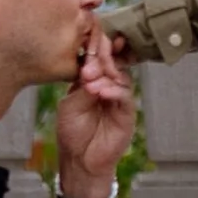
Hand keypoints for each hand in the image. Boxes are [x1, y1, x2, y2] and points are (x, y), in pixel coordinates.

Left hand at [54, 30, 135, 197]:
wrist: (80, 159)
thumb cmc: (72, 131)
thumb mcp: (71, 104)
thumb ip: (82, 86)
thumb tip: (92, 69)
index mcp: (92, 80)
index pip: (99, 59)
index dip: (98, 48)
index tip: (95, 38)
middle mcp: (108, 85)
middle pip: (113, 63)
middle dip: (103, 58)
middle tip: (91, 63)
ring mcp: (119, 98)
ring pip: (120, 77)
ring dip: (106, 75)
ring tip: (90, 80)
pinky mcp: (127, 112)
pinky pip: (124, 96)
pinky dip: (113, 90)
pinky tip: (100, 92)